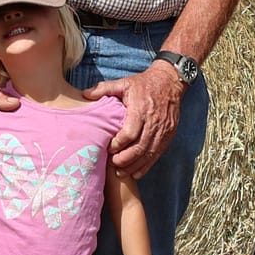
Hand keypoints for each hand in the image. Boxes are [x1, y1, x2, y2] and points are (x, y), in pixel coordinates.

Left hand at [86, 63, 182, 177]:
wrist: (170, 82)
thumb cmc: (145, 84)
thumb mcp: (124, 82)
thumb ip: (104, 88)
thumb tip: (85, 94)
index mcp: (141, 110)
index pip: (129, 133)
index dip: (117, 144)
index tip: (107, 148)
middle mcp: (154, 122)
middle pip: (139, 148)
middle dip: (124, 159)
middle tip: (111, 164)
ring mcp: (163, 130)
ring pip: (148, 154)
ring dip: (134, 166)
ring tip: (120, 172)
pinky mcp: (169, 135)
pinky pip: (157, 154)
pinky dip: (146, 166)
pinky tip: (136, 172)